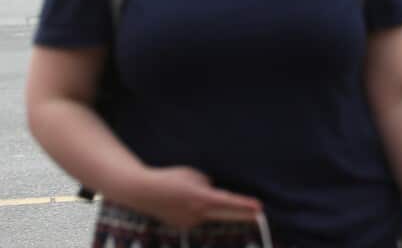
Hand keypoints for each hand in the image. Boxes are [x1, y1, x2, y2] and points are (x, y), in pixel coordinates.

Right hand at [122, 166, 261, 229]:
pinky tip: (182, 202)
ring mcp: (190, 222)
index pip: (228, 202)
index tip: (259, 207)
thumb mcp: (194, 175)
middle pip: (225, 215)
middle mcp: (197, 212)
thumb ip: (208, 186)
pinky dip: (197, 209)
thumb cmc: (170, 179)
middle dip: (243, 214)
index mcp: (201, 197)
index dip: (244, 205)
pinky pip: (197, 216)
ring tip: (187, 194)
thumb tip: (215, 195)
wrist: (143, 192)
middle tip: (258, 214)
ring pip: (209, 213)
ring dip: (209, 206)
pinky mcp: (183, 226)